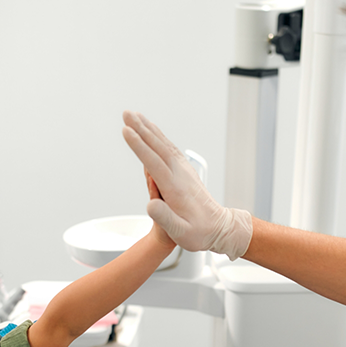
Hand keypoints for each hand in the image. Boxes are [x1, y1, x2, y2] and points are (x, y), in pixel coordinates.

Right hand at [122, 111, 252, 259]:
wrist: (219, 229)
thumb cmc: (199, 233)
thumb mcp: (181, 232)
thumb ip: (166, 218)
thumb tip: (150, 205)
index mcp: (176, 188)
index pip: (154, 162)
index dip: (139, 146)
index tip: (126, 131)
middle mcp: (181, 174)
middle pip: (158, 147)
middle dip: (141, 129)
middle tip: (126, 114)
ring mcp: (184, 171)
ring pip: (164, 144)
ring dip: (149, 129)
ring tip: (135, 116)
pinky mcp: (185, 171)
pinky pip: (169, 149)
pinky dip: (158, 137)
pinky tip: (152, 132)